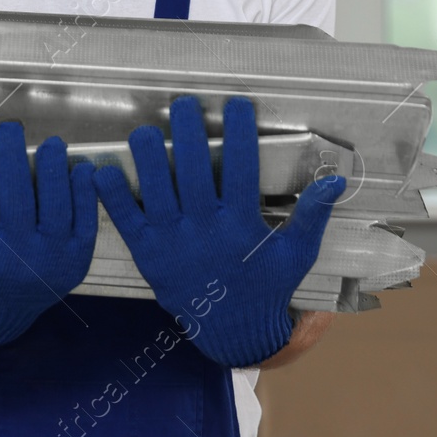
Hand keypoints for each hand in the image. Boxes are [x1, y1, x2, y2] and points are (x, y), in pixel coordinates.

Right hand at [0, 121, 97, 347]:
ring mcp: (52, 256)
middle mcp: (17, 253)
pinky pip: (85, 220)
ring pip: (55, 203)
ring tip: (49, 143)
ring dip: (53, 168)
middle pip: (17, 191)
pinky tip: (81, 169)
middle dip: (12, 153)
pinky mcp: (77, 259)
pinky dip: (84, 193)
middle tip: (8, 129)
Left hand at [92, 95, 344, 366]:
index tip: (237, 104)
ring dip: (148, 160)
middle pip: (195, 175)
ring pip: (157, 193)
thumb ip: (312, 216)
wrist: (233, 333)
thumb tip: (335, 179)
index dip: (240, 135)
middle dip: (188, 136)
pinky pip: (126, 221)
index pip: (243, 171)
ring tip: (142, 130)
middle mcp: (206, 231)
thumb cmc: (265, 286)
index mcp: (242, 227)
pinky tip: (100, 171)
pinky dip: (112, 197)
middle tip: (183, 104)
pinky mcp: (147, 254)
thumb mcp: (296, 254)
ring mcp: (173, 243)